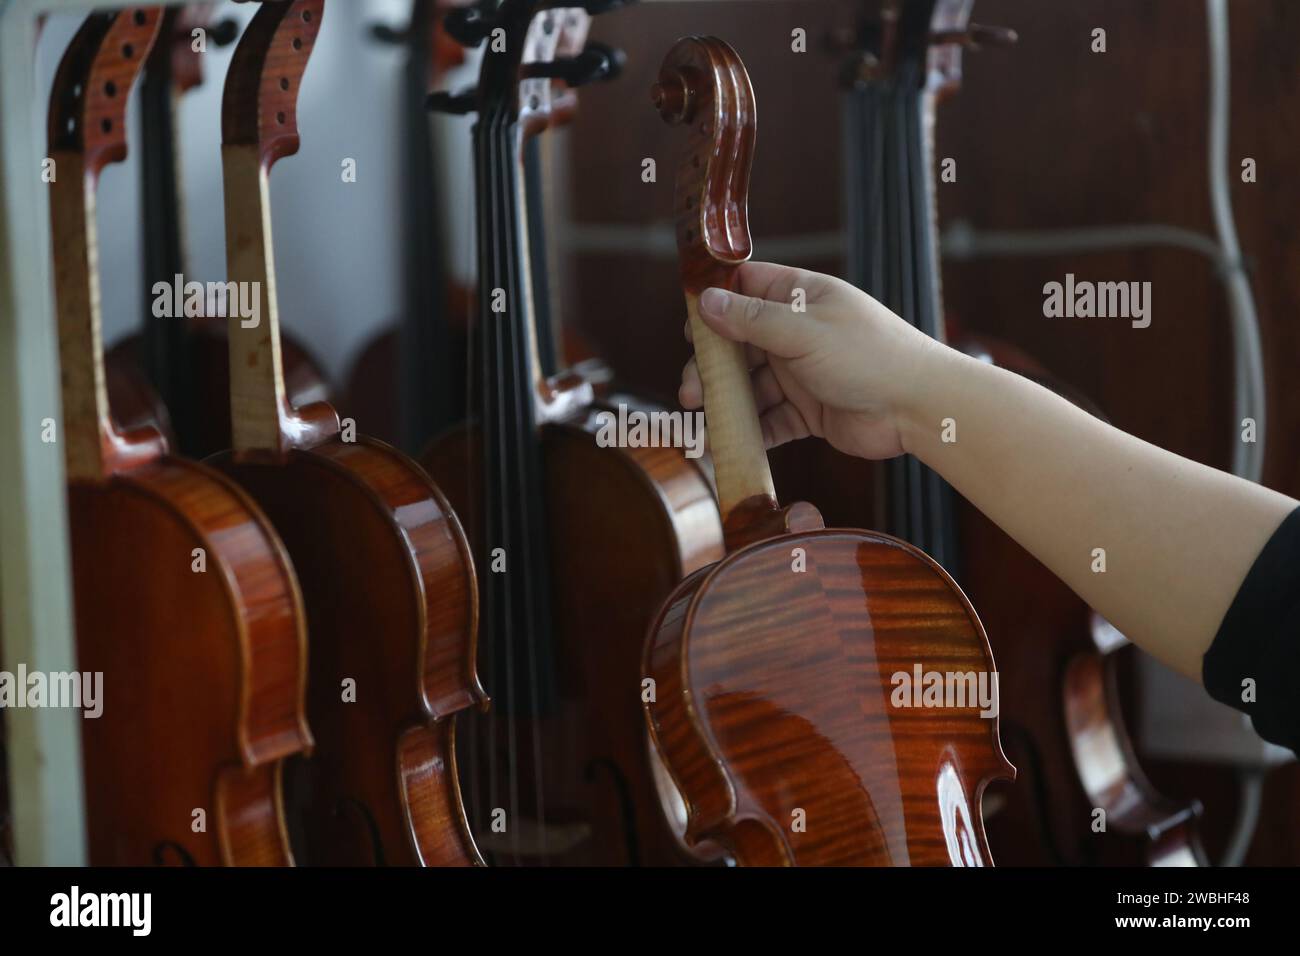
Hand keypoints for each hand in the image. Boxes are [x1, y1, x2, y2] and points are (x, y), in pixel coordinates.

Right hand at [678, 262, 937, 459]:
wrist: (918, 407)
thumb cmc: (870, 355)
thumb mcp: (803, 330)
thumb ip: (752, 319)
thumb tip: (706, 301)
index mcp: (799, 298)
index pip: (746, 287)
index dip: (714, 302)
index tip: (689, 326)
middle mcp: (797, 333)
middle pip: (738, 344)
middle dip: (712, 367)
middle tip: (691, 390)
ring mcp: (801, 373)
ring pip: (750, 386)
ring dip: (725, 402)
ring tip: (702, 419)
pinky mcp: (808, 412)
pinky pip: (769, 420)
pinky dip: (748, 431)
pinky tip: (727, 442)